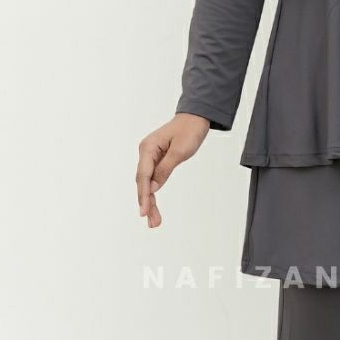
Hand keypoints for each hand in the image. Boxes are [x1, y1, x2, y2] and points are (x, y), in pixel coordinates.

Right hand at [136, 113, 210, 227]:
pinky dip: (154, 192)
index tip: (144, 212)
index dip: (143, 195)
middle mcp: (146, 152)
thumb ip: (165, 169)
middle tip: (153, 222)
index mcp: (148, 147)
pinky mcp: (156, 160)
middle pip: (143, 182)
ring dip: (150, 201)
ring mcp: (150, 156)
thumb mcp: (181, 150)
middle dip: (146, 203)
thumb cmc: (190, 130)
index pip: (143, 175)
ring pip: (147, 183)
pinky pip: (153, 178)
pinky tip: (154, 206)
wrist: (196, 117)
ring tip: (154, 221)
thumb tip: (153, 188)